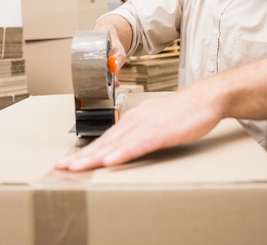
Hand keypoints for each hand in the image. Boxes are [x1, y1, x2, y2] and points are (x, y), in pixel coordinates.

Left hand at [55, 90, 222, 171]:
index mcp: (132, 120)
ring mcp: (147, 126)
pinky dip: (123, 153)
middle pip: (104, 142)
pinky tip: (110, 161)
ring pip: (116, 144)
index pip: (105, 139)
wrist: (205, 99)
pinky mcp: (161, 132)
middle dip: (81, 156)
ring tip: (77, 167)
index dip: (85, 151)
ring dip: (95, 156)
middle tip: (61, 167)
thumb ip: (139, 134)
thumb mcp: (155, 123)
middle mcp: (135, 121)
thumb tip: (123, 147)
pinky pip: (139, 145)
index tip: (68, 162)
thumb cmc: (182, 113)